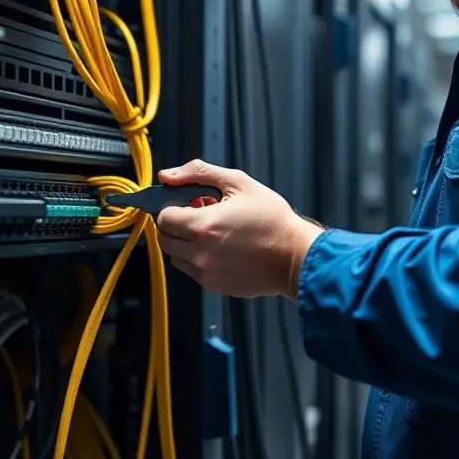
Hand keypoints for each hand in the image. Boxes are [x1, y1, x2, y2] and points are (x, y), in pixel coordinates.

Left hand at [155, 160, 324, 299]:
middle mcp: (200, 253)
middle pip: (165, 238)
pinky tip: (222, 248)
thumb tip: (167, 176)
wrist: (295, 256)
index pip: (163, 217)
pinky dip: (199, 258)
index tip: (189, 203)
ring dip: (185, 243)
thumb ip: (198, 173)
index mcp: (203, 225)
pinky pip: (192, 270)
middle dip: (177, 224)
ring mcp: (205, 272)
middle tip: (201, 215)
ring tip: (214, 232)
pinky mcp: (213, 285)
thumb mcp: (239, 182)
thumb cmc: (273, 220)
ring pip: (175, 256)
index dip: (173, 206)